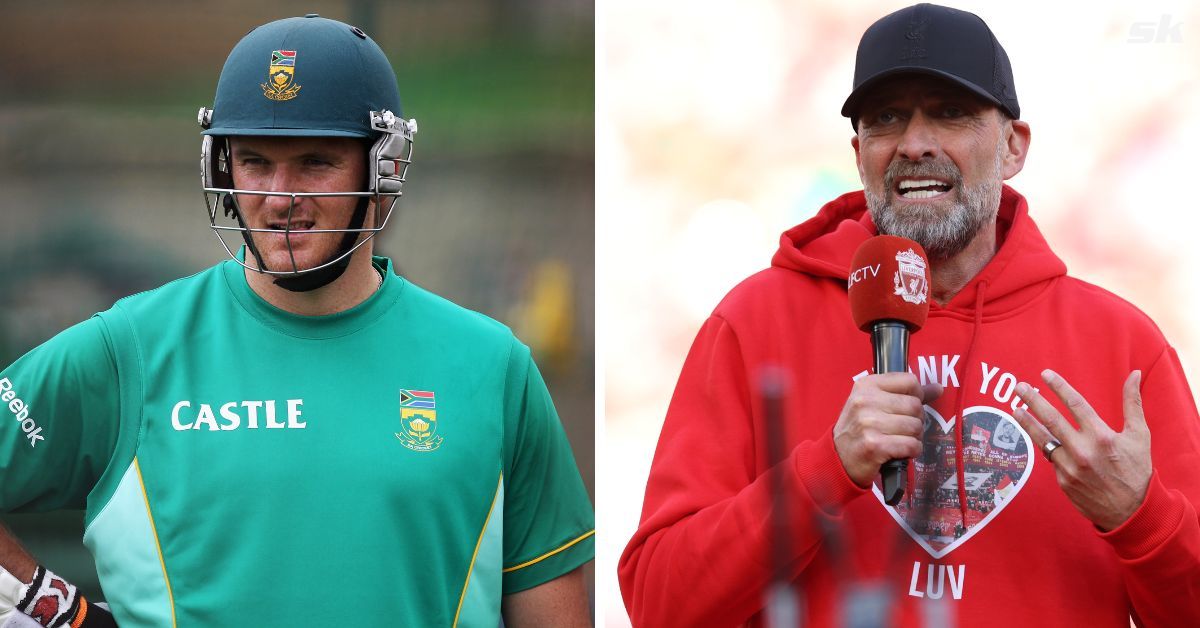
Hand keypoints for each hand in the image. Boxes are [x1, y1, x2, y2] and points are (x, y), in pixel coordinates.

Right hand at [833, 372, 941, 487]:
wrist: (838, 458)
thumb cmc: (859, 429)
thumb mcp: (873, 403)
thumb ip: (904, 394)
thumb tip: (938, 388)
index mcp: (866, 385)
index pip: (909, 381)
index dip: (916, 395)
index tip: (908, 407)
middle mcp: (865, 401)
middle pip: (915, 405)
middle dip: (916, 420)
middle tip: (903, 428)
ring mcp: (869, 423)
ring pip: (915, 426)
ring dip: (913, 437)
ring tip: (899, 440)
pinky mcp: (874, 446)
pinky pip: (911, 445)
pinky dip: (911, 451)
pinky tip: (899, 451)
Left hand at [1013, 369, 1151, 530]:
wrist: (1131, 511)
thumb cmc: (1137, 470)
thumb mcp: (1140, 435)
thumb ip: (1133, 403)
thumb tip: (1134, 374)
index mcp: (1102, 437)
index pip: (1075, 404)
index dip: (1059, 387)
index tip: (1045, 374)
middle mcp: (1083, 451)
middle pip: (1051, 419)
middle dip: (1033, 400)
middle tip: (1019, 387)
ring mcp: (1070, 467)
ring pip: (1043, 440)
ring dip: (1027, 423)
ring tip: (1015, 409)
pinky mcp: (1062, 481)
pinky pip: (1051, 459)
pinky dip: (1046, 446)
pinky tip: (1040, 437)